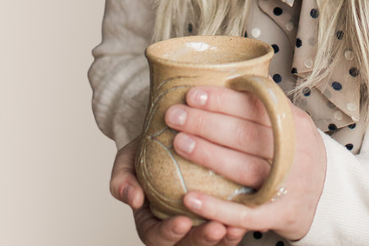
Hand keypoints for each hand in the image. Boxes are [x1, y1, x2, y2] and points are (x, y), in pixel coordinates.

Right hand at [110, 136, 247, 244]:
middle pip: (188, 244)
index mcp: (151, 222)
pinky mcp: (218, 210)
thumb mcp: (127, 161)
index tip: (182, 222)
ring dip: (225, 238)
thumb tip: (131, 198)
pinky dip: (238, 220)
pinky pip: (229, 221)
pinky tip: (247, 212)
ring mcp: (198, 221)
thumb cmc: (145, 151)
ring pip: (212, 240)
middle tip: (216, 228)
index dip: (169, 233)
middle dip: (202, 239)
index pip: (157, 236)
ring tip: (235, 227)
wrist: (170, 134)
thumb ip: (122, 179)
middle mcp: (176, 227)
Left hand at [164, 85, 326, 241]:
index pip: (257, 106)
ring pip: (243, 168)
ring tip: (178, 143)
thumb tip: (223, 75)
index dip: (223, 100)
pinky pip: (244, 213)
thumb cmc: (296, 150)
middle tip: (174, 116)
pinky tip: (190, 199)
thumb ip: (263, 105)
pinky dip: (216, 208)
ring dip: (208, 155)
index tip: (192, 94)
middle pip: (246, 135)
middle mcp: (293, 152)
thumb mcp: (290, 121)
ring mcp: (287, 184)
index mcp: (294, 123)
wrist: (327, 194)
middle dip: (206, 123)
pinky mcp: (278, 215)